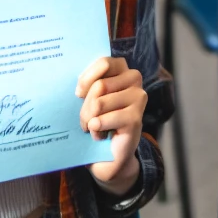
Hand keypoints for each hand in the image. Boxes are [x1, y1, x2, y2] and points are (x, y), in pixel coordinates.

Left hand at [77, 57, 147, 193]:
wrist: (107, 155)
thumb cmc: (95, 120)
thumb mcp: (88, 98)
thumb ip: (87, 84)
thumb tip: (79, 88)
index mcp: (122, 69)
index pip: (104, 63)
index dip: (86, 79)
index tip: (79, 94)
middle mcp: (134, 79)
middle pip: (98, 86)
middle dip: (85, 107)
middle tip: (88, 119)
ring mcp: (138, 98)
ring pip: (98, 104)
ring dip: (88, 121)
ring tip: (95, 127)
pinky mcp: (136, 118)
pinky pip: (102, 121)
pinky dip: (95, 132)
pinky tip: (102, 136)